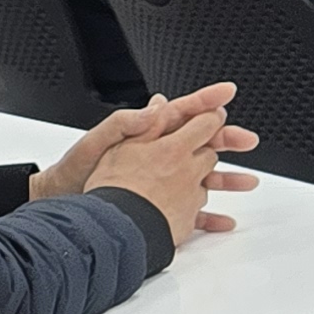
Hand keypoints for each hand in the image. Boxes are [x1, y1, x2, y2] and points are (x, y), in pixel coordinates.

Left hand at [68, 82, 257, 236]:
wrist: (66, 202)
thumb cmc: (76, 171)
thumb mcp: (98, 141)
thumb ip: (127, 123)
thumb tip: (156, 107)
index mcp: (146, 132)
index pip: (183, 113)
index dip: (206, 101)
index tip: (227, 93)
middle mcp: (158, 154)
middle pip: (202, 143)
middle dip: (226, 139)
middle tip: (247, 140)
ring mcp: (160, 180)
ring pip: (202, 177)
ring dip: (226, 179)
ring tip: (247, 182)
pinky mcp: (158, 205)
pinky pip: (190, 209)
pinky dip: (209, 215)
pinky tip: (223, 220)